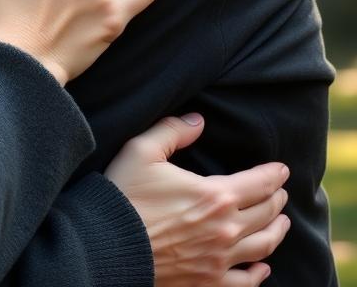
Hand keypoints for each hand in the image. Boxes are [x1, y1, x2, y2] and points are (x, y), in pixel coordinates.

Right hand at [106, 114, 289, 285]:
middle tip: (280, 192)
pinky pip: (245, 282)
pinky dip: (259, 274)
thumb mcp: (142, 151)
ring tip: (282, 223)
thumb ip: (172, 131)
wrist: (109, 244)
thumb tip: (198, 121)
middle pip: (265, 214)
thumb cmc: (125, 195)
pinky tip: (263, 267)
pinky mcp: (208, 282)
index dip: (273, 175)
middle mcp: (226, 230)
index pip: (258, 183)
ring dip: (277, 232)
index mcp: (215, 196)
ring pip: (263, 246)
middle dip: (276, 200)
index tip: (282, 170)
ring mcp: (220, 260)